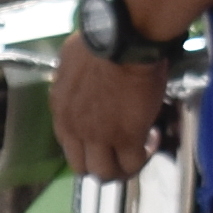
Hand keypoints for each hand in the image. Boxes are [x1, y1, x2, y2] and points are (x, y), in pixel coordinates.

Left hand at [54, 35, 168, 184]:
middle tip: (121, 152)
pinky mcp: (127, 138)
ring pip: (106, 173)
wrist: (122, 40)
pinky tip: (152, 139)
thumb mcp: (72, 60)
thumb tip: (81, 78)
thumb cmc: (101, 40)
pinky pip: (134, 162)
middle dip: (102, 163)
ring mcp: (99, 136)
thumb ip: (73, 78)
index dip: (87, 144)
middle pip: (83, 167)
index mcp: (60, 109)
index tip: (104, 136)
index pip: (67, 143)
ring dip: (122, 167)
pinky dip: (144, 156)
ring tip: (138, 152)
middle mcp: (74, 128)